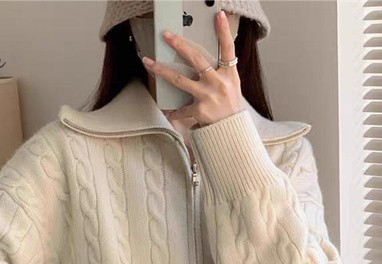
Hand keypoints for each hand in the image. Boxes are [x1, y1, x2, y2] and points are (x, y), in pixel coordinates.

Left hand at [142, 10, 245, 127]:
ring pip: (180, 80)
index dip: (224, 31)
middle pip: (196, 59)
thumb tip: (204, 60)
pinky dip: (174, 111)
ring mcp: (207, 96)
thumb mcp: (231, 85)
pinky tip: (169, 111)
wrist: (232, 130)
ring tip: (149, 63)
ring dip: (162, 71)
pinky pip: (181, 109)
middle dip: (180, 45)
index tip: (219, 15)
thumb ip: (220, 71)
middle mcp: (218, 83)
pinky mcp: (199, 110)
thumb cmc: (230, 106)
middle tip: (167, 35)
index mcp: (229, 74)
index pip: (228, 49)